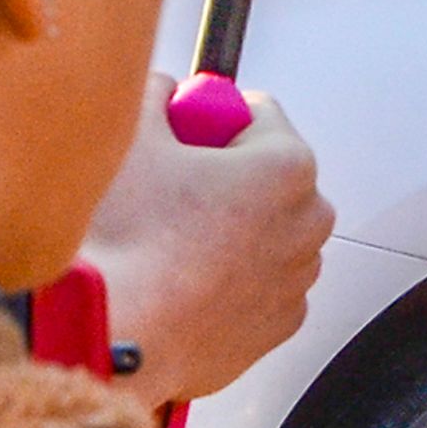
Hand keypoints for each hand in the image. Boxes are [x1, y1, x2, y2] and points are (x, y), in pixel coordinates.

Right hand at [84, 74, 334, 411]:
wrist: (116, 338)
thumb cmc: (128, 242)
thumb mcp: (131, 140)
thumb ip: (155, 95)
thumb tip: (163, 89)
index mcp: (287, 165)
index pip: (256, 113)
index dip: (209, 119)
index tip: (180, 137)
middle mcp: (309, 221)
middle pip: (267, 174)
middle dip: (225, 175)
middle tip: (168, 192)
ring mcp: (298, 277)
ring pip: (264, 230)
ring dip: (228, 228)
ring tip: (168, 243)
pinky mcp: (280, 325)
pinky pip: (258, 282)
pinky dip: (229, 278)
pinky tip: (183, 282)